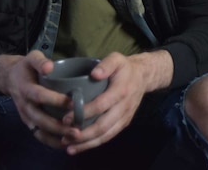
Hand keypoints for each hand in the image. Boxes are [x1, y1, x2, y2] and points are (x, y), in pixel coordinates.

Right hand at [0, 51, 73, 147]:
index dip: (56, 100)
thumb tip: (50, 66)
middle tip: (78, 130)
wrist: (9, 78)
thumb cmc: (26, 67)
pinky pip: (39, 136)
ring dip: (57, 137)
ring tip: (75, 139)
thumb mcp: (31, 58)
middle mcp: (25, 105)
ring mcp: (26, 116)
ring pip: (40, 131)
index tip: (74, 103)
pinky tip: (67, 144)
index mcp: (26, 88)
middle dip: (59, 126)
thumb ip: (40, 61)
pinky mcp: (29, 123)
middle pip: (40, 119)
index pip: (40, 96)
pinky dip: (51, 142)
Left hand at [57, 50, 172, 154]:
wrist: (143, 77)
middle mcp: (124, 107)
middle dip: (83, 134)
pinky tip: (80, 147)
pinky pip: (109, 136)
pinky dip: (94, 144)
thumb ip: (107, 64)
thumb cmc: (124, 68)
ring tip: (69, 148)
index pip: (101, 105)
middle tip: (64, 137)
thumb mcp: (117, 59)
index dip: (84, 113)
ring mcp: (124, 117)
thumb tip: (94, 74)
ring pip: (106, 135)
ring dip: (87, 144)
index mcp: (121, 91)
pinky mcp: (123, 124)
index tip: (65, 118)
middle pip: (103, 125)